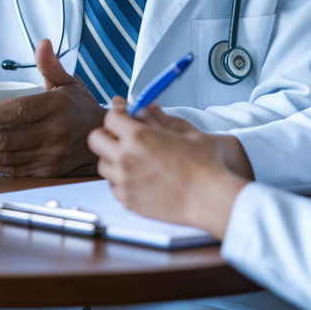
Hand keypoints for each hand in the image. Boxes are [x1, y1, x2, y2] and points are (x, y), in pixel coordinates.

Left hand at [0, 39, 103, 176]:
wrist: (101, 137)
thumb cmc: (79, 107)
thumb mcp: (68, 82)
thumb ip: (51, 65)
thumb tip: (42, 42)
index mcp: (58, 107)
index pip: (20, 111)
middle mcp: (55, 133)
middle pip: (8, 138)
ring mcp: (51, 155)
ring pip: (7, 156)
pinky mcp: (47, 171)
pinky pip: (13, 169)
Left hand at [88, 100, 250, 238]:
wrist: (213, 200)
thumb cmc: (208, 167)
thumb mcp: (188, 132)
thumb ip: (161, 118)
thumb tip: (147, 108)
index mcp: (139, 137)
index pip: (110, 117)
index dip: (117, 113)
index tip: (124, 114)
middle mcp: (126, 158)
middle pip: (96, 139)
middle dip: (108, 134)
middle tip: (123, 136)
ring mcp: (125, 181)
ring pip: (103, 164)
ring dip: (113, 158)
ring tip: (133, 159)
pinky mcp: (129, 201)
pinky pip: (113, 186)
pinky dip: (120, 180)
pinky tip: (138, 178)